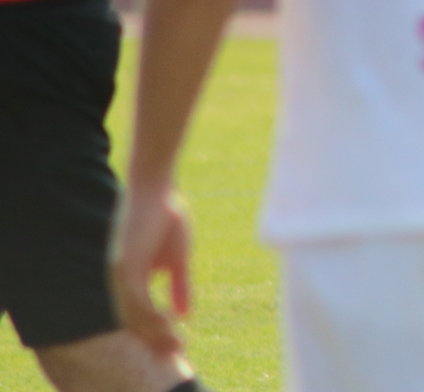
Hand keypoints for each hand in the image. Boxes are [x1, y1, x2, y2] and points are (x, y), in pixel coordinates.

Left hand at [111, 185, 192, 356]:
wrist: (156, 187)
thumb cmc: (166, 216)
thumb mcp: (178, 259)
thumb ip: (179, 286)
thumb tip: (185, 315)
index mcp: (129, 280)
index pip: (139, 316)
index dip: (156, 333)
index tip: (177, 345)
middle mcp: (119, 282)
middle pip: (134, 322)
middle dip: (156, 340)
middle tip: (178, 353)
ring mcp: (120, 276)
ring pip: (134, 317)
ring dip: (156, 334)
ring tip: (177, 344)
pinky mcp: (126, 267)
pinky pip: (138, 301)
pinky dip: (153, 317)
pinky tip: (170, 324)